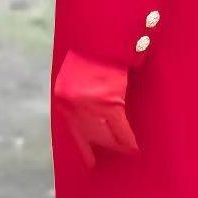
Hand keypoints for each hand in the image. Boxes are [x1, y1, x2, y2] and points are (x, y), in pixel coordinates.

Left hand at [53, 48, 138, 167]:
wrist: (100, 34)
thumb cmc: (90, 48)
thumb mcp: (76, 72)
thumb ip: (78, 93)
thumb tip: (88, 114)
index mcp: (64, 99)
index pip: (75, 133)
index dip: (85, 149)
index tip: (91, 163)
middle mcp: (75, 107)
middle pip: (92, 137)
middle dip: (104, 147)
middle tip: (116, 154)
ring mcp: (93, 106)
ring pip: (106, 137)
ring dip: (117, 146)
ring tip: (126, 151)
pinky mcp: (111, 102)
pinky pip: (120, 130)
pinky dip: (127, 140)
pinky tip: (133, 147)